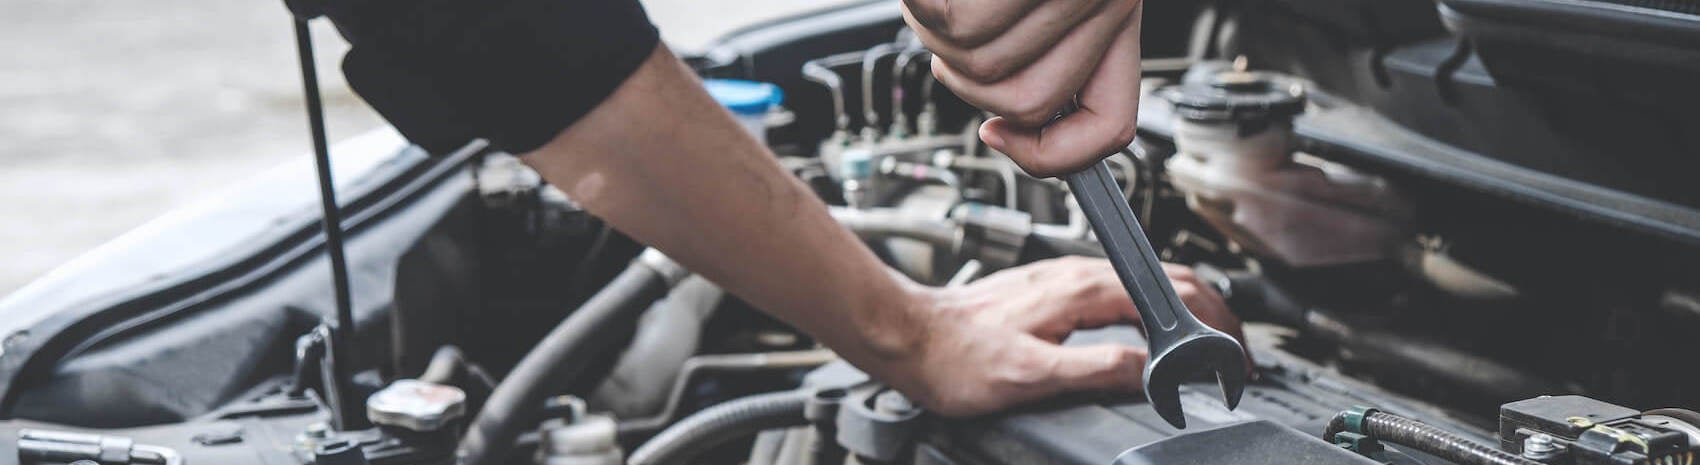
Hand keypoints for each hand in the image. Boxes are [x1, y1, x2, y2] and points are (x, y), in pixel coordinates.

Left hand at [882, 256, 1243, 416]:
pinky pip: (1124, 292)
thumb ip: (1095, 368)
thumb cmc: (956, 358)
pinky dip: (1158, 311)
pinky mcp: (1055, 289)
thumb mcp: (1030, 376)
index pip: (1174, 294)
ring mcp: (1067, 278)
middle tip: (1235, 357)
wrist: (910, 336)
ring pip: (1150, 283)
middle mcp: (1079, 274)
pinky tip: (1156, 333)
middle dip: (1216, 316)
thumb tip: (1148, 370)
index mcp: (1083, 290)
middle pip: (1171, 281)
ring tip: (1210, 347)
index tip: (1234, 358)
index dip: (1216, 326)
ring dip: (1190, 312)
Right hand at [902, 0, 1143, 176]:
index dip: (1051, 156)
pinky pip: (957, 22)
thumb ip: (1042, 59)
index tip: (996, 135)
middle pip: (1027, 103)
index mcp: (1116, 10)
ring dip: (938, 39)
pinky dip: (924, 9)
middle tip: (950, 48)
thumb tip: (1003, 130)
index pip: (1111, 126)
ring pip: (984, 64)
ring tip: (938, 1)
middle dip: (970, 86)